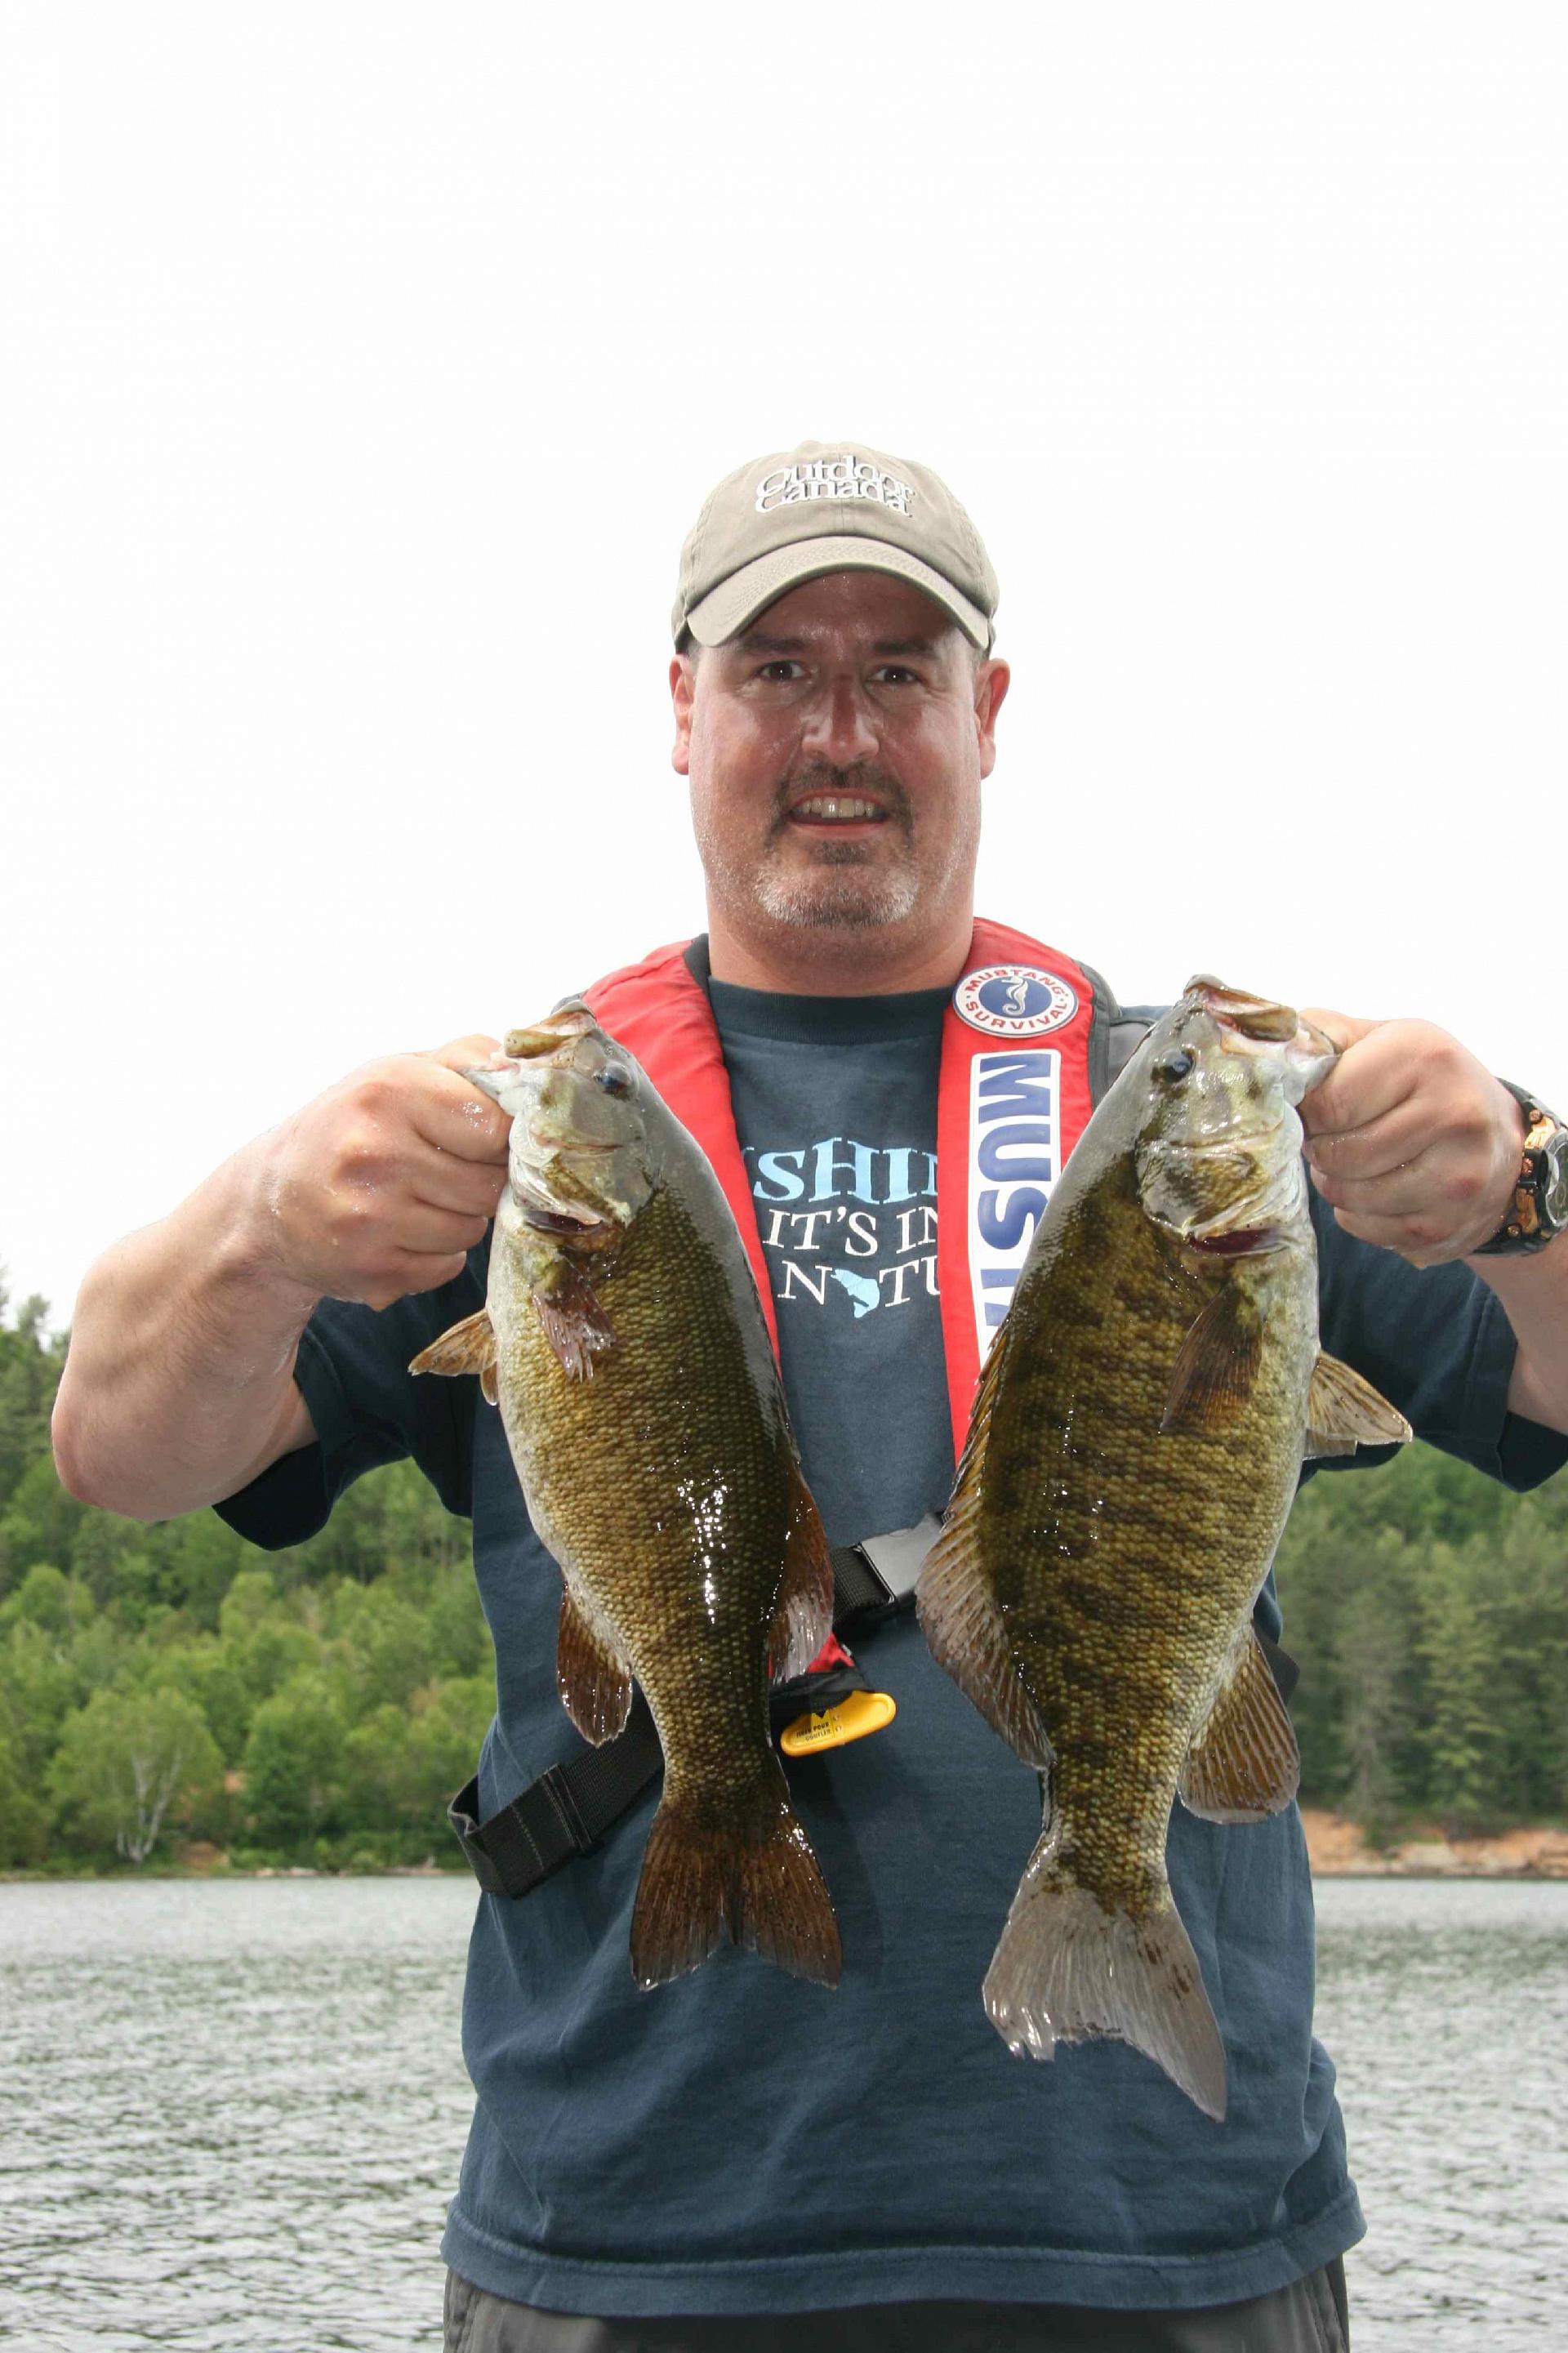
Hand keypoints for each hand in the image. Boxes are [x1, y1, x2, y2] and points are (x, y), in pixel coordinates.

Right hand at [252, 1035, 512, 1308]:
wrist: (271, 1200)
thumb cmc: (354, 1126)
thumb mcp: (399, 1072)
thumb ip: (469, 1060)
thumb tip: (528, 1069)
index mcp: (388, 1089)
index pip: (496, 1126)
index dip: (501, 1138)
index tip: (482, 1139)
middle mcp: (373, 1151)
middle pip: (489, 1183)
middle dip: (479, 1180)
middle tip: (445, 1171)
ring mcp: (369, 1215)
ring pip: (471, 1229)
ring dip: (458, 1218)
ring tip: (417, 1200)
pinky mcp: (369, 1267)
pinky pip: (446, 1266)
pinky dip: (436, 1255)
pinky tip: (401, 1232)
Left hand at [1298, 1012, 1525, 1266]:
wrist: (1503, 1141)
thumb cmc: (1425, 1082)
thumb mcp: (1384, 1039)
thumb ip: (1323, 1036)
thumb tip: (1262, 1051)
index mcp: (1426, 1056)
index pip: (1329, 1102)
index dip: (1305, 1111)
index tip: (1310, 1108)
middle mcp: (1453, 1114)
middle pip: (1336, 1154)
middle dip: (1320, 1147)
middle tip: (1333, 1136)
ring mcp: (1457, 1176)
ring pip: (1346, 1196)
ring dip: (1335, 1182)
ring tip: (1355, 1160)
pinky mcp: (1448, 1224)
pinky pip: (1364, 1227)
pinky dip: (1357, 1212)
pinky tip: (1380, 1187)